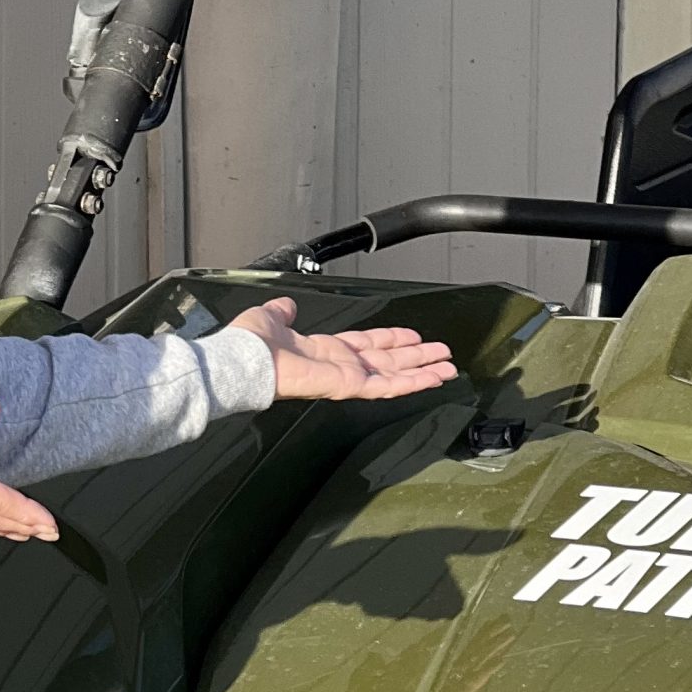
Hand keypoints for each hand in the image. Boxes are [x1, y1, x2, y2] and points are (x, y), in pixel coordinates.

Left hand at [227, 297, 458, 401]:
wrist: (243, 361)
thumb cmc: (249, 344)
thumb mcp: (270, 317)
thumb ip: (282, 312)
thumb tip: (286, 306)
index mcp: (323, 350)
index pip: (366, 345)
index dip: (391, 340)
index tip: (412, 337)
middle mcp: (339, 365)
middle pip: (387, 361)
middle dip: (416, 358)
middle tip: (442, 354)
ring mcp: (346, 378)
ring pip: (394, 375)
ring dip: (422, 371)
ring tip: (448, 368)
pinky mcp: (348, 386)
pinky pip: (386, 385)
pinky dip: (412, 382)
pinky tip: (432, 378)